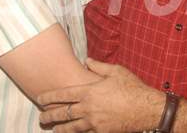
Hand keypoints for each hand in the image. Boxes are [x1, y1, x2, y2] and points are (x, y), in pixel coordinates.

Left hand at [38, 58, 163, 132]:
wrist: (147, 108)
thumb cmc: (132, 87)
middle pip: (63, 113)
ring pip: (71, 128)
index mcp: (90, 91)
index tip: (39, 98)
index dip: (49, 97)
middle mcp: (88, 108)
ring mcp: (94, 122)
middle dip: (49, 115)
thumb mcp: (116, 71)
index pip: (63, 95)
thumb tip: (86, 61)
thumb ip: (98, 66)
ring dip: (60, 129)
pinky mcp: (102, 132)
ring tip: (52, 129)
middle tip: (41, 118)